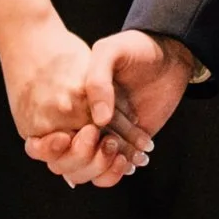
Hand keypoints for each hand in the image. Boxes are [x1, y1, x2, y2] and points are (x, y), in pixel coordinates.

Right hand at [23, 30, 196, 190]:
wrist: (168, 56)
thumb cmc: (135, 48)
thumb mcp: (110, 51)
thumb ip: (98, 80)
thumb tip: (100, 120)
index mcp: (71, 100)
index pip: (50, 136)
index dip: (54, 145)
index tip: (73, 135)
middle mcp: (83, 121)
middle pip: (67, 158)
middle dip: (83, 157)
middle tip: (105, 138)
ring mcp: (103, 135)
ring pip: (87, 169)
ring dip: (100, 166)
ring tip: (119, 149)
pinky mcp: (123, 144)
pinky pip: (109, 170)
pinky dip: (117, 170)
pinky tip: (132, 158)